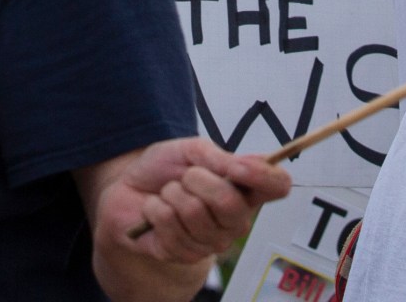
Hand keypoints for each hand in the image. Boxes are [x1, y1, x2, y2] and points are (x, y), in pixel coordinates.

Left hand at [97, 137, 288, 266]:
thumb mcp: (190, 149)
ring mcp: (212, 241)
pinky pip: (170, 226)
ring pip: (195, 213)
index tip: (236, 166)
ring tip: (168, 193)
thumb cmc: (164, 168)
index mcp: (245, 189)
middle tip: (186, 175)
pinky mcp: (185, 255)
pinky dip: (155, 208)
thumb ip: (216, 156)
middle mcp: (235, 219)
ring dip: (172, 194)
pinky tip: (155, 209)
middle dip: (199, 180)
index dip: (263, 176)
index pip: (278, 186)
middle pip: (232, 204)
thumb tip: (239, 166)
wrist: (127, 189)